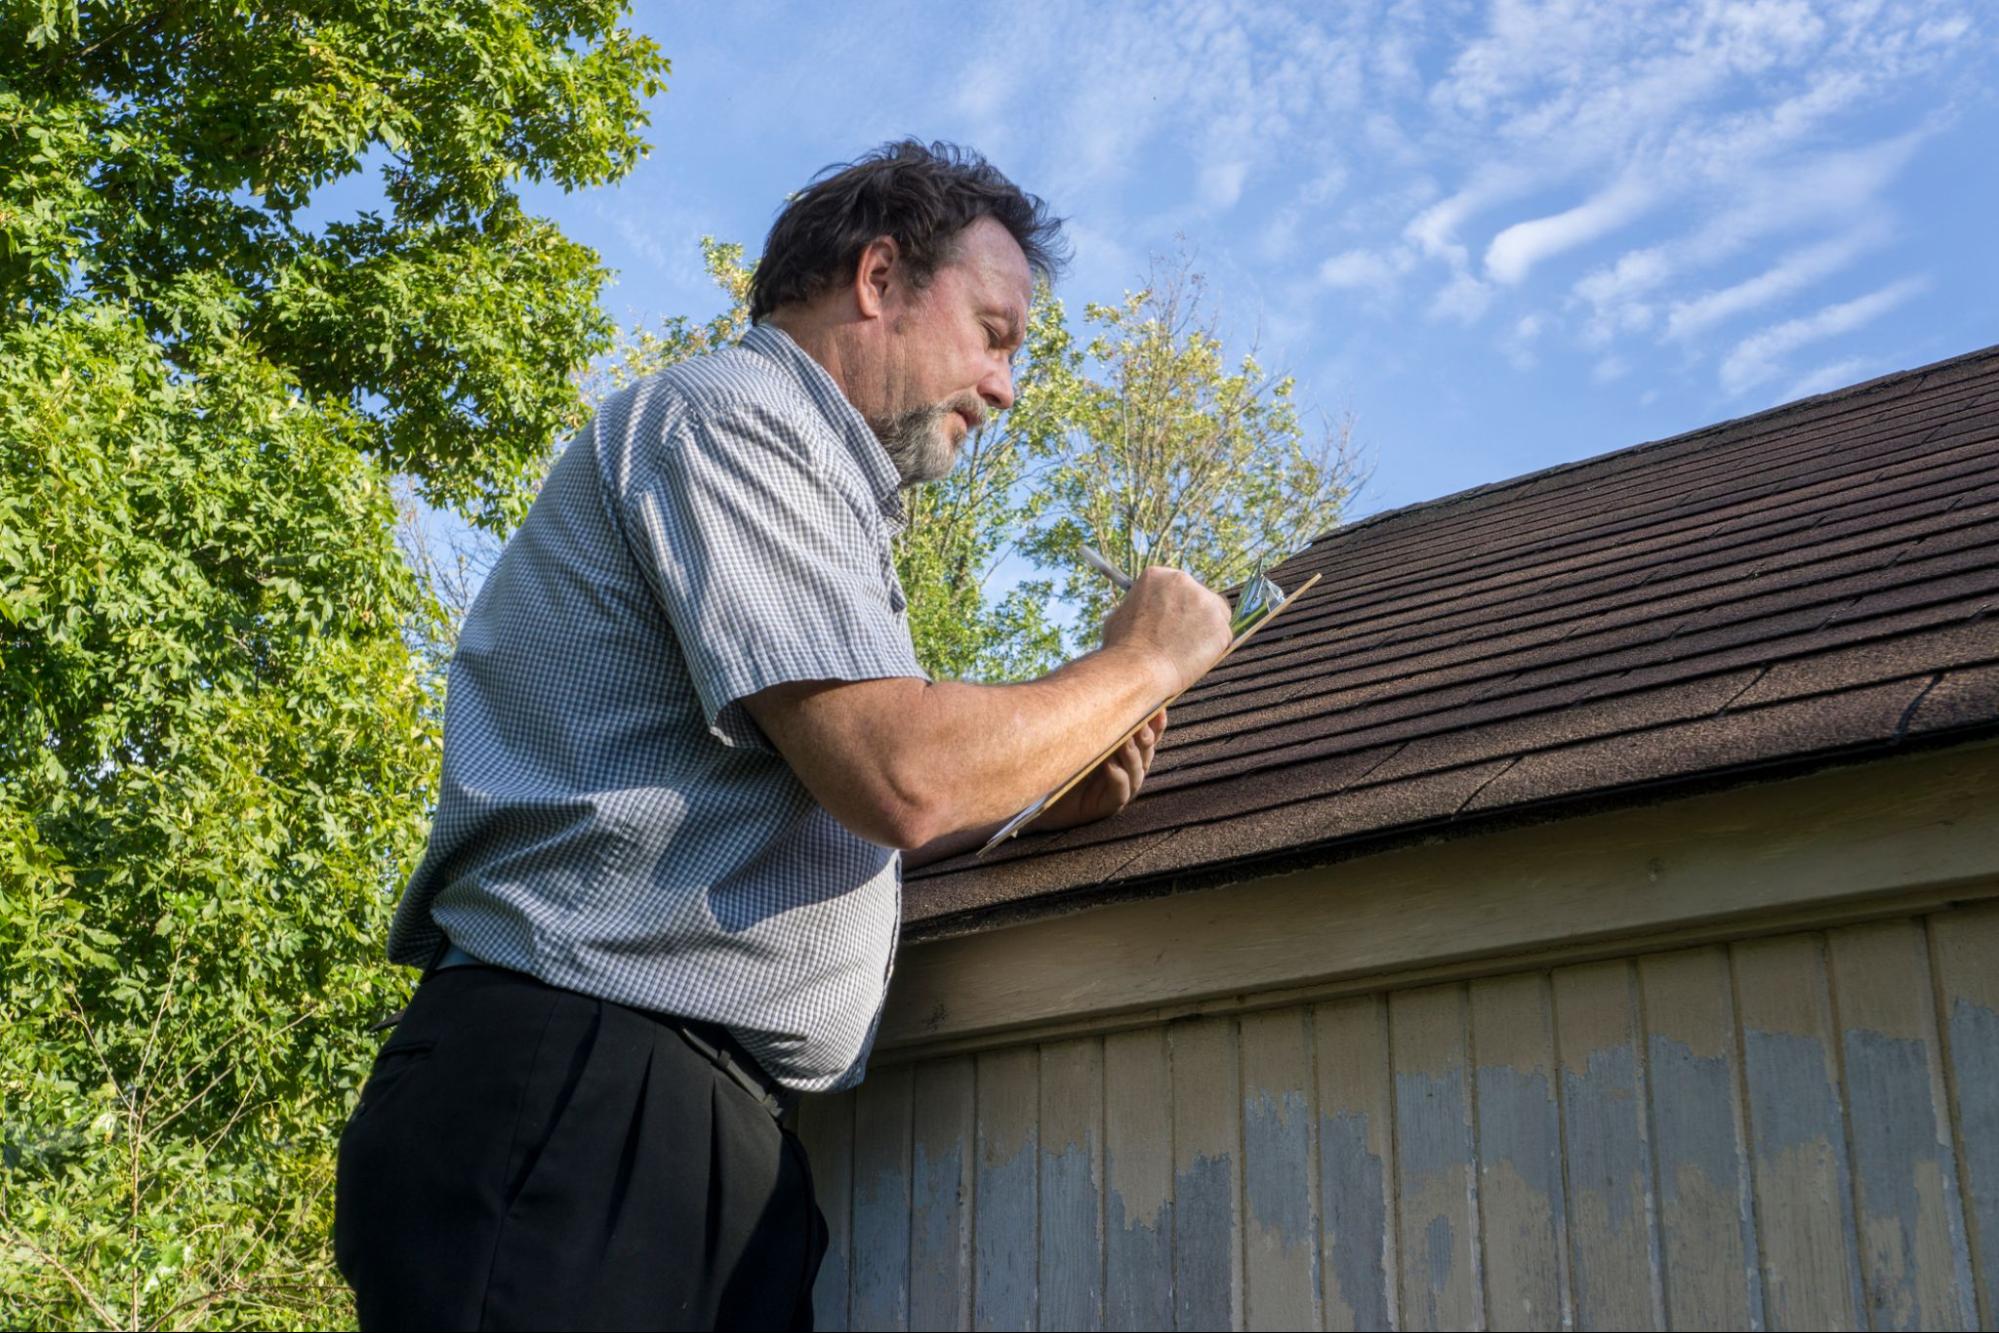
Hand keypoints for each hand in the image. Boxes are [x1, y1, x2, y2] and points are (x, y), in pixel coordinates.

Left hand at [1036, 708, 1166, 831]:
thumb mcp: (1076, 729)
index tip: (1158, 708)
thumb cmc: (1054, 755)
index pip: (1148, 734)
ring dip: (1131, 755)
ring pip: (1137, 771)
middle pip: (1146, 751)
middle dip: (1145, 737)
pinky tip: (1110, 764)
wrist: (1032, 788)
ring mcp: (1119, 787)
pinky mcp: (1106, 805)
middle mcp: (1126, 767)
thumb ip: (1094, 712)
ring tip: (1123, 741)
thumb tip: (1102, 678)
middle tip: (1140, 724)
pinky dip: (1117, 777)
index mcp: (1124, 748)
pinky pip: (1120, 792)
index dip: (1156, 723)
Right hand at [1099, 567, 1233, 693]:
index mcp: (1156, 575)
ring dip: (1205, 630)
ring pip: (1215, 614)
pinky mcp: (1221, 624)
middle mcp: (1183, 580)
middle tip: (1181, 637)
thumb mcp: (1120, 616)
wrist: (1138, 668)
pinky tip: (1195, 659)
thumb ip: (1136, 608)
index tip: (1171, 620)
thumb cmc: (1122, 647)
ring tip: (1187, 651)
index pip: (1175, 586)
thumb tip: (1138, 612)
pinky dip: (1213, 649)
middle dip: (1193, 614)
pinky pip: (1222, 636)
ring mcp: (1205, 601)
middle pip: (1198, 595)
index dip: (1174, 605)